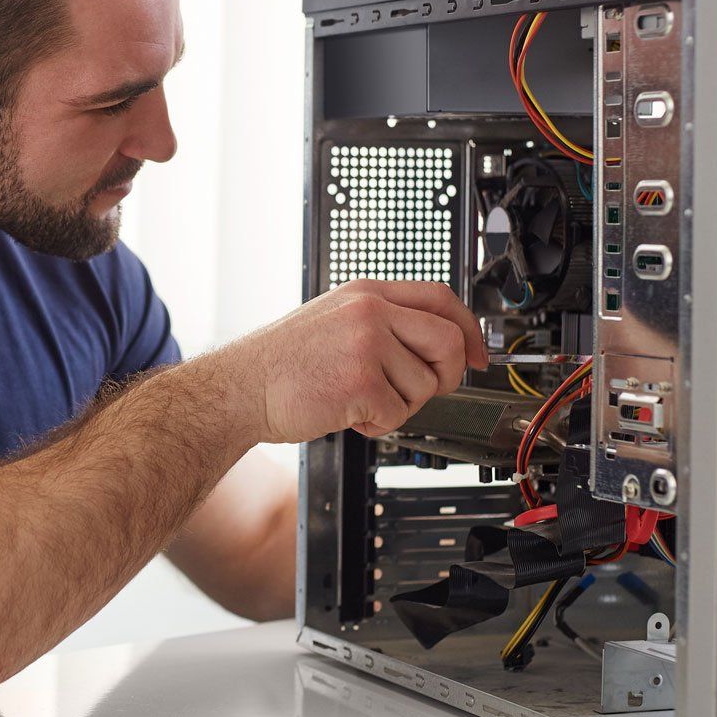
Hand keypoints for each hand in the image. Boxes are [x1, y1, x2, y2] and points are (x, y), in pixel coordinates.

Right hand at [211, 281, 486, 444]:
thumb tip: (433, 345)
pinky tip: (348, 414)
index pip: (441, 298)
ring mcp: (366, 345)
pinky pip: (399, 414)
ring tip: (361, 400)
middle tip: (422, 390)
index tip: (477, 356)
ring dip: (400, 405)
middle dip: (445, 376)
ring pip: (425, 385)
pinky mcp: (360, 382)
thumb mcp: (333, 318)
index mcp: (366, 292)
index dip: (468, 329)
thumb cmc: (280, 362)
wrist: (239, 388)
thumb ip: (380, 321)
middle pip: (447, 341)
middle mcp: (370, 312)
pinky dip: (377, 424)